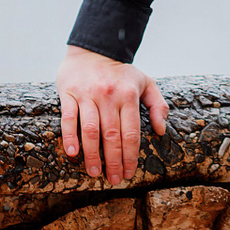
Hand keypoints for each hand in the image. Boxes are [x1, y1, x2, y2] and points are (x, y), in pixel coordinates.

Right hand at [57, 45, 169, 182]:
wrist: (93, 49)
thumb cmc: (121, 72)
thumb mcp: (146, 82)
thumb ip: (158, 104)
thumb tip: (160, 130)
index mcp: (129, 95)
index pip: (131, 132)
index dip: (130, 156)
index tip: (130, 173)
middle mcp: (109, 96)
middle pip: (112, 135)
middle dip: (113, 161)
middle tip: (114, 179)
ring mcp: (88, 94)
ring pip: (90, 130)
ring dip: (92, 155)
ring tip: (95, 173)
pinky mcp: (69, 93)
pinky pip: (68, 118)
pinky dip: (69, 137)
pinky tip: (72, 153)